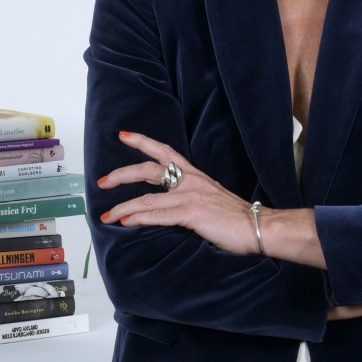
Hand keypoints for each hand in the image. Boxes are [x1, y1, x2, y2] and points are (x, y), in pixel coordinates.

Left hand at [96, 131, 256, 254]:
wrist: (258, 226)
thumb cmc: (237, 217)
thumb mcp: (210, 200)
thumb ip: (189, 199)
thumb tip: (168, 208)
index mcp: (196, 176)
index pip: (166, 152)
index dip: (143, 142)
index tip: (125, 135)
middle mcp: (191, 181)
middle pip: (149, 169)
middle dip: (122, 174)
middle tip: (103, 181)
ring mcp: (191, 196)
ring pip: (147, 198)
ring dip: (122, 207)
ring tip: (106, 215)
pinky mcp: (191, 213)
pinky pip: (157, 215)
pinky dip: (138, 218)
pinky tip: (125, 222)